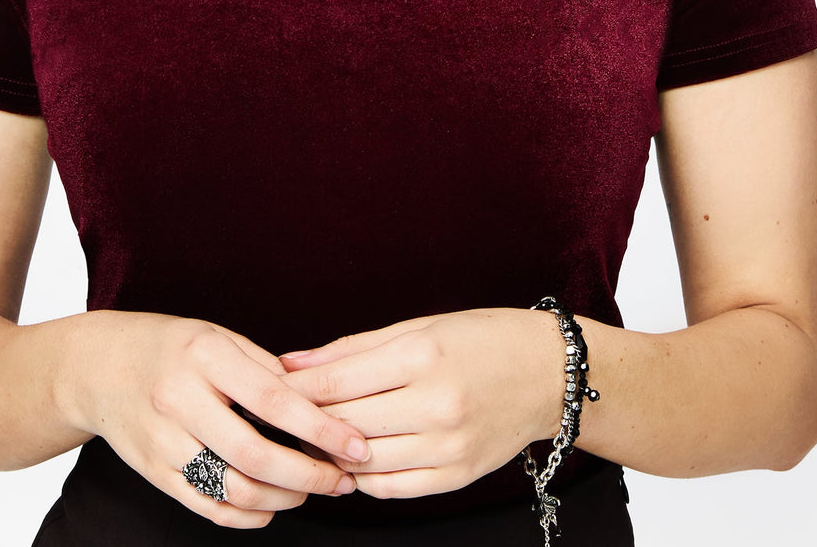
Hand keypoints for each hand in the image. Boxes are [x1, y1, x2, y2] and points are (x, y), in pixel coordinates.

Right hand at [64, 312, 368, 527]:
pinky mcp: (154, 472)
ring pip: (233, 489)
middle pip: (256, 456)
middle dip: (309, 475)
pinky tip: (271, 505)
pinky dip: (247, 515)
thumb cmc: (169, 345)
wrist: (96, 367)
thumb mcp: (216, 336)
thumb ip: (262, 367)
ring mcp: (163, 441)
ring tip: (310, 490)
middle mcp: (181, 400)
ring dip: (283, 499)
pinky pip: (208, 506)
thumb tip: (316, 400)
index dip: (321, 428)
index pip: (273, 400)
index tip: (356, 444)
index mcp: (205, 355)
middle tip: (342, 479)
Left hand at [278, 308, 563, 498]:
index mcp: (422, 356)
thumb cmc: (479, 339)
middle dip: (307, 423)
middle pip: (347, 424)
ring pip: (365, 461)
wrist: (547, 373)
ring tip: (311, 440)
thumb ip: (351, 349)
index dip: (297, 389)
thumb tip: (292, 363)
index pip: (339, 382)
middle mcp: (436, 403)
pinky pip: (392, 488)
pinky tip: (353, 460)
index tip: (269, 387)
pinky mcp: (458, 476)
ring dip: (331, 454)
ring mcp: (449, 445)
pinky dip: (364, 478)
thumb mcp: (417, 327)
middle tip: (279, 418)